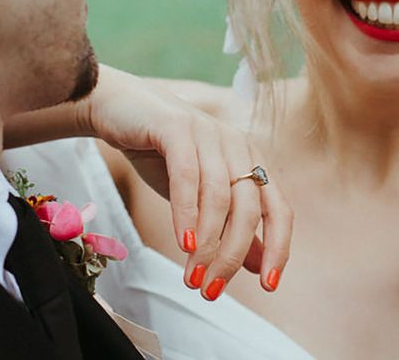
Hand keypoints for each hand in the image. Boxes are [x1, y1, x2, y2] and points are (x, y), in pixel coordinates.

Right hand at [81, 64, 292, 299]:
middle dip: (232, 256)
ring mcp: (209, 132)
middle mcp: (237, 144)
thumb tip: (257, 265)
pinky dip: (188, 213)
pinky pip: (188, 176)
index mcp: (251, 160)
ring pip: (220, 196)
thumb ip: (229, 226)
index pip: (279, 209)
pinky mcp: (178, 126)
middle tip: (210, 290)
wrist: (119, 109)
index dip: (278, 247)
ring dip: (208, 243)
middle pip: (249, 209)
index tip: (268, 285)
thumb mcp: (199, 196)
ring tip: (192, 276)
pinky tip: (184, 242)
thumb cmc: (161, 154)